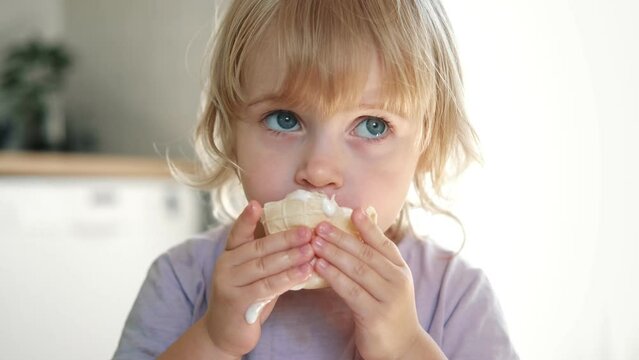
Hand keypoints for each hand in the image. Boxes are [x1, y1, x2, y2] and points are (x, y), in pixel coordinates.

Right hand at [204, 201, 314, 356]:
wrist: (225, 332)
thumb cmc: (246, 297)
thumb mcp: (252, 274)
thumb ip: (265, 257)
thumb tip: (298, 238)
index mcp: (230, 254)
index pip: (238, 232)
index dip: (247, 219)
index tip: (257, 203)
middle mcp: (225, 265)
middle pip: (259, 248)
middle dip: (286, 239)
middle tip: (308, 231)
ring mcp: (228, 283)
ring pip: (264, 267)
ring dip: (291, 258)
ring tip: (311, 251)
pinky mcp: (236, 301)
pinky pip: (266, 287)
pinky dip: (287, 279)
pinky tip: (304, 273)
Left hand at [311, 208, 430, 359]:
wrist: (402, 348)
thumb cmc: (388, 311)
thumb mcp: (388, 284)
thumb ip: (375, 264)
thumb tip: (353, 239)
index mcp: (400, 270)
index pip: (383, 243)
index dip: (368, 226)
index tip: (353, 210)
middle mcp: (397, 280)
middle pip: (366, 253)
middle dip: (341, 237)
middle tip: (320, 226)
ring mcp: (388, 297)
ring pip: (357, 269)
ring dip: (333, 253)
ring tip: (314, 242)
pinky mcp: (375, 315)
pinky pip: (350, 290)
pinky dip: (333, 276)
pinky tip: (319, 266)